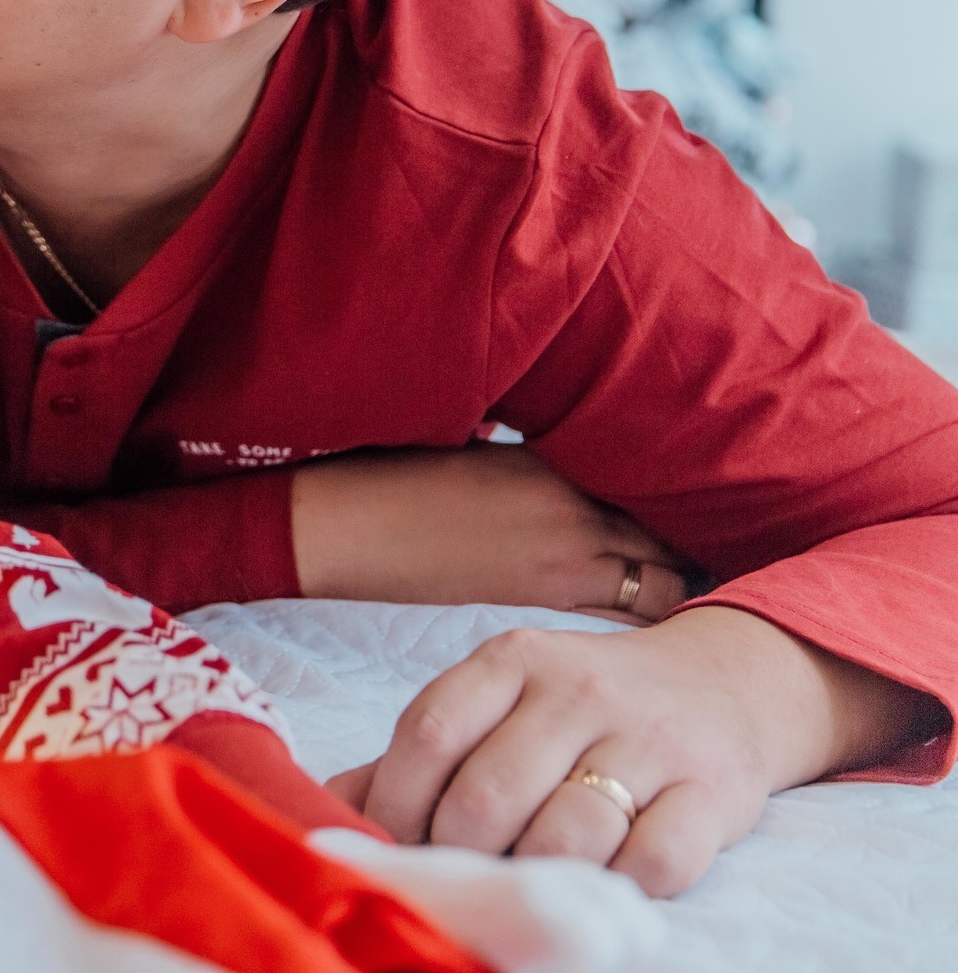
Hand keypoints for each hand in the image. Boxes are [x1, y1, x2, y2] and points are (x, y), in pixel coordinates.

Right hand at [292, 445, 689, 619]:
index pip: (657, 488)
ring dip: (679, 592)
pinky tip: (661, 632)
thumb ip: (540, 467)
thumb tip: (580, 477)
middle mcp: (574, 511)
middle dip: (702, 556)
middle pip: (670, 540)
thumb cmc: (398, 476)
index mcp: (560, 463)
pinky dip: (644, 615)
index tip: (723, 516)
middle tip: (736, 573)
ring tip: (711, 611)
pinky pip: (620, 612)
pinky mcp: (536, 597)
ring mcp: (559, 559)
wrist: (348, 523)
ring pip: (656, 586)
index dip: (694, 506)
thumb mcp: (480, 453)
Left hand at [331, 606, 944, 895]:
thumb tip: (326, 802)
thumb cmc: (580, 707)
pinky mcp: (713, 792)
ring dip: (530, 877)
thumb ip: (422, 750)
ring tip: (518, 886)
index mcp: (512, 661)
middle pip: (488, 794)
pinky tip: (598, 886)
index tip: (387, 843)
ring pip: (567, 833)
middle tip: (454, 878)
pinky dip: (617, 888)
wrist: (723, 685)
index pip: (430, 732)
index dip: (394, 801)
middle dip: (457, 853)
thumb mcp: (498, 700)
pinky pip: (654, 861)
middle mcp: (579, 690)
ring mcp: (651, 740)